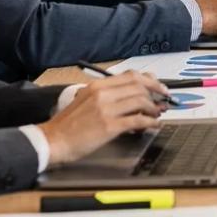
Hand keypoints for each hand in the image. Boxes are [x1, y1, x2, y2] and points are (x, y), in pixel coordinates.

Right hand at [35, 73, 165, 165]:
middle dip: (156, 92)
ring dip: (153, 108)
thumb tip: (132, 96)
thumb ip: (107, 96)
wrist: (52, 140)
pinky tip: (153, 125)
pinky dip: (150, 122)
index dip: (150, 80)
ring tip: (157, 114)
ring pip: (141, 101)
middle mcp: (102, 93)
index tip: (159, 87)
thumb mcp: (86, 101)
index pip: (131, 76)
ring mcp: (106, 109)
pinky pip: (138, 120)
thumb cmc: (68, 125)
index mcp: (97, 86)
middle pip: (139, 86)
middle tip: (164, 100)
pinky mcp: (109, 126)